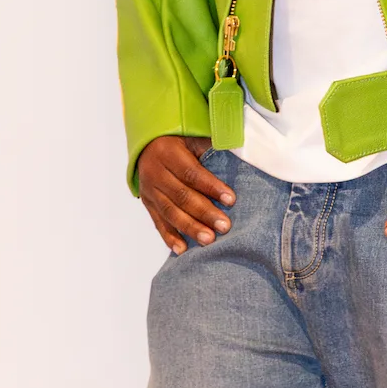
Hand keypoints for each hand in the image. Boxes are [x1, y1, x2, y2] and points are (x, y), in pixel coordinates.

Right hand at [138, 135, 233, 253]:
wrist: (147, 145)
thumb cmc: (179, 141)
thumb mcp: (192, 137)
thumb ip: (210, 148)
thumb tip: (238, 156)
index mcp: (167, 153)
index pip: (191, 173)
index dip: (211, 187)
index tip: (231, 200)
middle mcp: (155, 173)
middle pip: (181, 196)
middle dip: (204, 212)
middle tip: (224, 226)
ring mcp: (149, 191)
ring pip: (170, 212)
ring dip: (190, 228)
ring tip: (209, 240)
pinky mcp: (148, 204)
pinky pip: (158, 223)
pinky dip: (170, 238)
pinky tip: (182, 250)